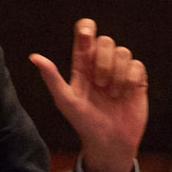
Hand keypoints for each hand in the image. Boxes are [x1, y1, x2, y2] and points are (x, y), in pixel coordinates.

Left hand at [30, 19, 147, 171]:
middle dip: (103, 61)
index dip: (86, 29)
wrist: (109, 142)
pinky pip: (137, 65)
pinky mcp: (136, 79)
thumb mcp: (65, 100)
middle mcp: (101, 64)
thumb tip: (33, 56)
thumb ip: (51, 77)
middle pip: (106, 41)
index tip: (86, 34)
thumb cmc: (84, 122)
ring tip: (112, 94)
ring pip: (123, 51)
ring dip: (117, 74)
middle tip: (99, 84)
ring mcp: (119, 71)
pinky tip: (125, 94)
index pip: (84, 35)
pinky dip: (130, 79)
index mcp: (82, 65)